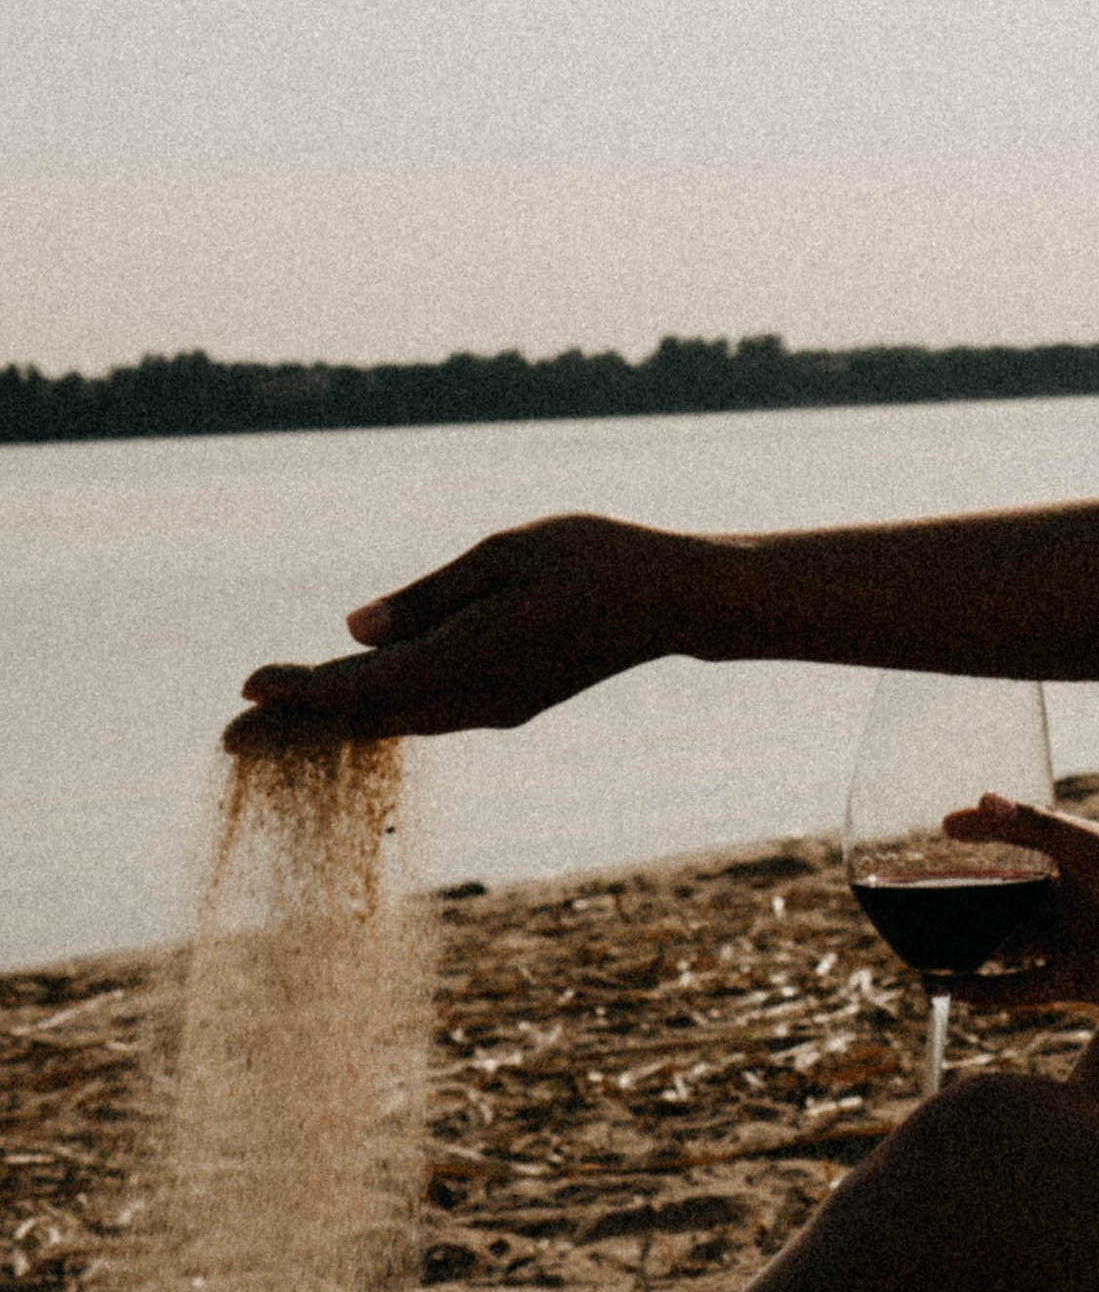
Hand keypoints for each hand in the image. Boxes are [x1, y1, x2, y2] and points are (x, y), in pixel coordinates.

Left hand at [223, 514, 708, 748]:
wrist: (675, 600)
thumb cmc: (595, 558)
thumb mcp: (505, 552)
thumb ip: (428, 596)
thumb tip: (354, 632)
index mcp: (472, 658)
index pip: (367, 687)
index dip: (301, 693)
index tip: (246, 691)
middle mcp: (479, 699)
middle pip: (371, 720)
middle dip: (298, 727)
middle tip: (229, 738)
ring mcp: (496, 708)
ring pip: (397, 724)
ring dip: (335, 726)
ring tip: (274, 727)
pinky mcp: (510, 704)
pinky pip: (427, 716)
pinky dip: (380, 715)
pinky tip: (352, 710)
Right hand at [940, 796, 1098, 1012]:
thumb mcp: (1092, 849)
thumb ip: (1037, 826)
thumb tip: (983, 799)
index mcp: (1078, 861)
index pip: (1019, 841)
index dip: (985, 833)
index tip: (944, 826)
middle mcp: (1070, 902)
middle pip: (1007, 899)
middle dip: (969, 897)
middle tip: (923, 891)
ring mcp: (1069, 943)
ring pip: (1007, 944)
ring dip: (969, 945)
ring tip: (925, 943)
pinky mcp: (1073, 983)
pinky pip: (1019, 988)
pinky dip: (986, 991)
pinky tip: (951, 988)